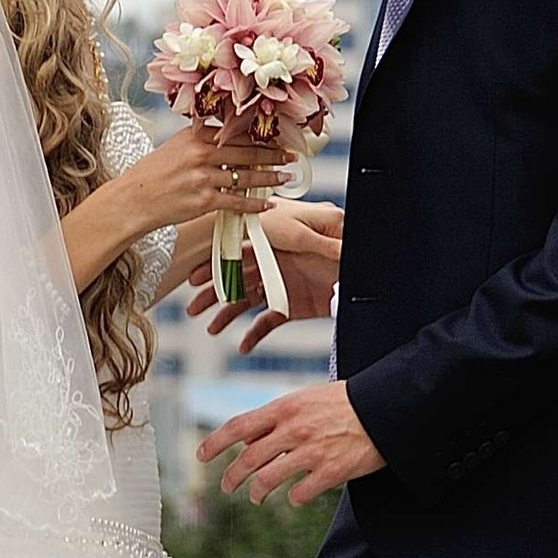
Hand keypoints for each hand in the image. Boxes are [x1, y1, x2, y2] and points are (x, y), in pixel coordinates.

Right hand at [116, 116, 293, 243]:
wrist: (134, 199)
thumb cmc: (152, 174)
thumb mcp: (175, 145)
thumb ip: (200, 137)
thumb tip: (226, 136)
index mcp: (195, 135)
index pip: (235, 132)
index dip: (259, 135)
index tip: (275, 136)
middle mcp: (201, 153)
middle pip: (247, 152)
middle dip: (272, 155)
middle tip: (289, 156)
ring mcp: (203, 178)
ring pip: (246, 176)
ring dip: (269, 178)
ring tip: (283, 178)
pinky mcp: (204, 201)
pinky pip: (237, 202)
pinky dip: (255, 204)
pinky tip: (267, 204)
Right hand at [189, 200, 341, 350]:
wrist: (364, 285)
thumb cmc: (347, 256)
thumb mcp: (336, 234)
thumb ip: (317, 224)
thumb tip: (306, 210)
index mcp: (278, 247)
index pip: (241, 253)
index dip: (218, 263)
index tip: (197, 274)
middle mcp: (274, 267)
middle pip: (236, 278)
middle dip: (212, 292)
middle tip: (192, 305)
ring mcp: (279, 288)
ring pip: (244, 302)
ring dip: (226, 315)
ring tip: (211, 330)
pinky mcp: (288, 308)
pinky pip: (265, 323)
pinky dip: (253, 335)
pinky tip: (242, 346)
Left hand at [198, 379, 384, 506]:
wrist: (383, 408)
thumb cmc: (344, 403)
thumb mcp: (305, 400)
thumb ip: (277, 419)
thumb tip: (250, 440)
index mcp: (284, 408)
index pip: (238, 426)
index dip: (215, 443)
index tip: (201, 456)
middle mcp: (292, 430)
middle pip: (248, 459)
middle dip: (232, 477)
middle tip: (227, 487)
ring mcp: (311, 452)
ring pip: (268, 480)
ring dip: (257, 492)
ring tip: (257, 497)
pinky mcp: (330, 472)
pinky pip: (300, 494)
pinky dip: (294, 498)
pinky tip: (296, 497)